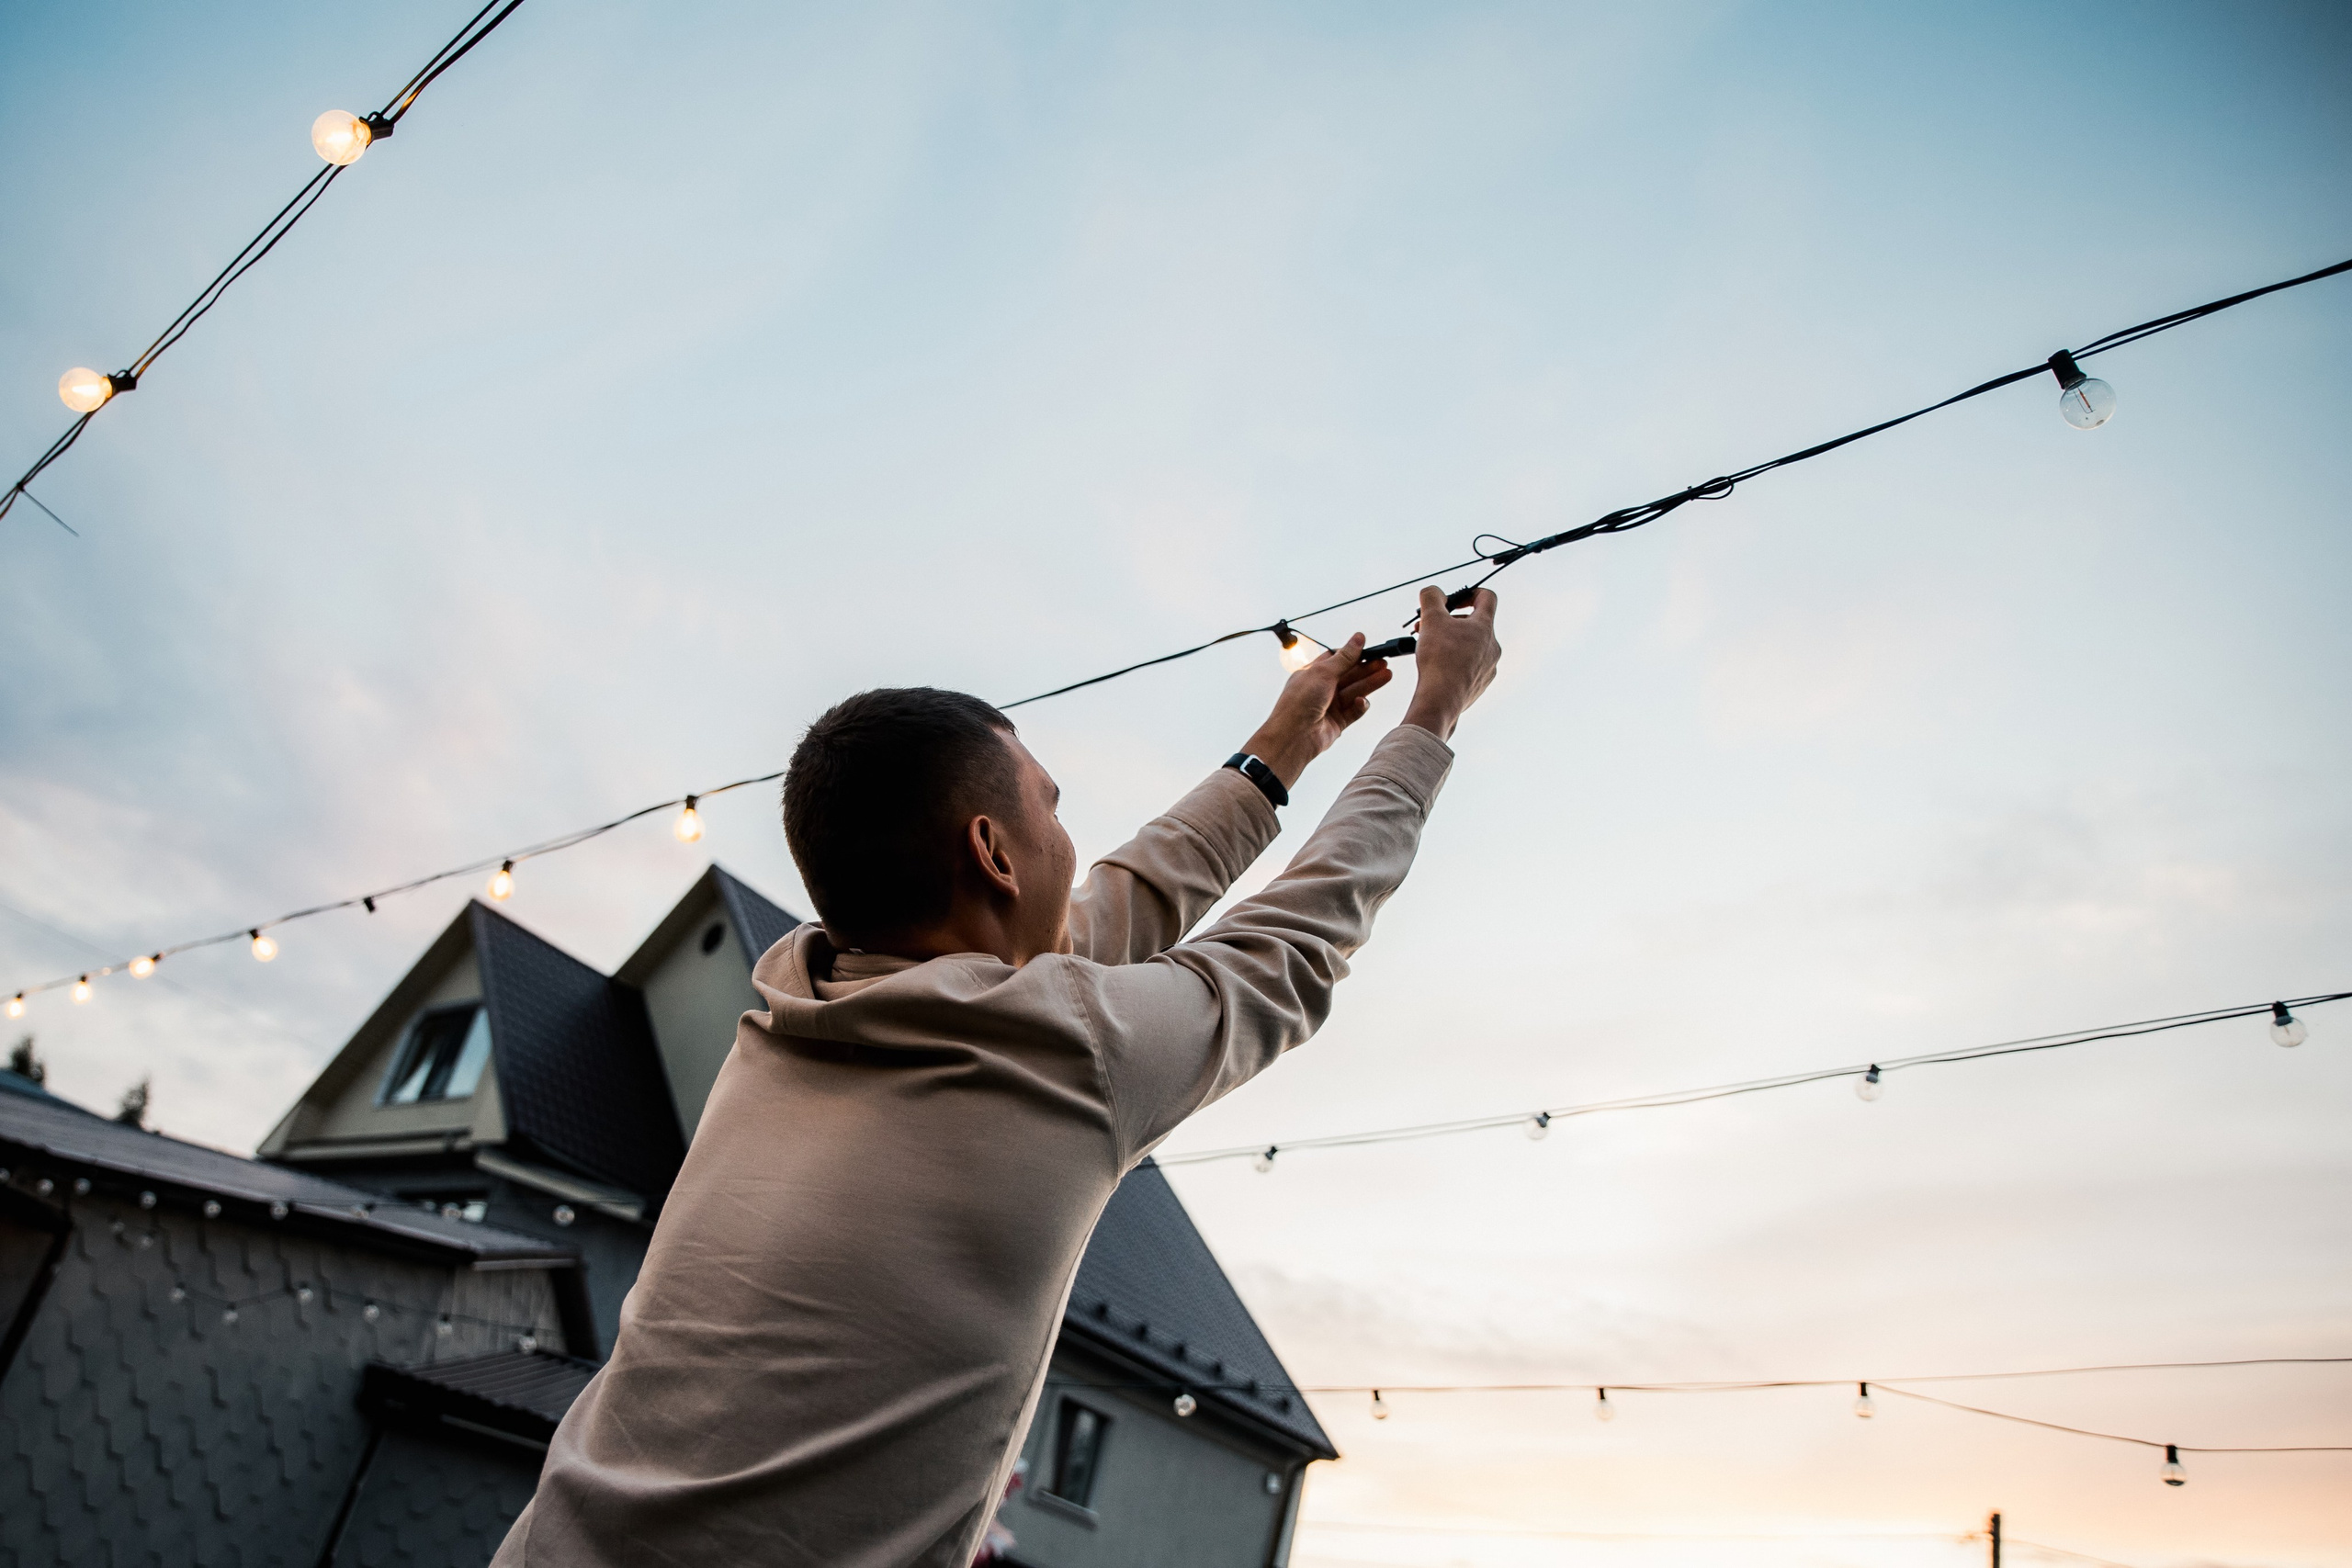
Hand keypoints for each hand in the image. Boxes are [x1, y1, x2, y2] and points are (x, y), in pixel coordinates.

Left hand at [1239, 632, 1394, 787]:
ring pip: (1355, 691)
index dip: (1353, 654)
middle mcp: (1321, 688)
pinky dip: (1359, 706)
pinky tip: (1362, 701)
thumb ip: (1344, 657)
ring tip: (1387, 675)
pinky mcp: (1337, 722)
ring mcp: (1330, 706)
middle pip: (1349, 675)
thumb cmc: (1299, 702)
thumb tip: (1358, 638)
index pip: (1336, 659)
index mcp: (1313, 673)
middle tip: (1383, 662)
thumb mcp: (1323, 672)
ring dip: (1370, 683)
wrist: (1293, 736)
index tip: (1370, 649)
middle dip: (1367, 668)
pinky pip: (1354, 711)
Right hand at [1400, 585, 1498, 741]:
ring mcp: (1489, 667)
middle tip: (1428, 627)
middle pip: (1475, 624)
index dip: (1469, 593)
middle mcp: (1492, 646)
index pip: (1487, 597)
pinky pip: (1469, 667)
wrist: (1442, 698)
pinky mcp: (1480, 684)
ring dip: (1451, 642)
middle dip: (1450, 622)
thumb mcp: (1431, 618)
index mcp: (1485, 627)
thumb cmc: (1440, 657)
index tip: (1452, 602)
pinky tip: (1438, 668)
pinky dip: (1454, 662)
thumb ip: (1432, 597)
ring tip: (1429, 648)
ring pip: (1471, 647)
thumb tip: (1434, 592)